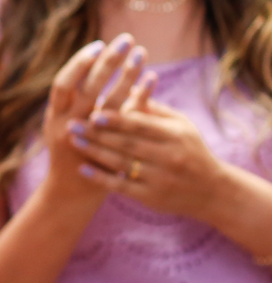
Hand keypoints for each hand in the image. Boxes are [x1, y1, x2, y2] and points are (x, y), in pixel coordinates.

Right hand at [41, 34, 146, 200]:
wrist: (74, 190)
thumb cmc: (71, 147)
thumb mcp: (67, 121)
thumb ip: (78, 98)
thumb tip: (97, 58)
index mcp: (54, 117)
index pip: (62, 85)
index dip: (78, 65)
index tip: (98, 46)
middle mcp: (68, 128)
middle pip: (87, 90)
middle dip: (107, 64)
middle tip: (125, 40)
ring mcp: (89, 141)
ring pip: (110, 104)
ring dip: (127, 76)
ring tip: (142, 53)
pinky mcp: (109, 148)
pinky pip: (128, 120)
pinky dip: (141, 96)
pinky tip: (153, 78)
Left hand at [68, 99, 227, 219]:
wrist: (211, 191)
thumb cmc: (191, 151)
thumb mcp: (181, 126)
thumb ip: (154, 110)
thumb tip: (130, 85)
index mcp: (175, 135)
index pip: (140, 125)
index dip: (116, 119)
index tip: (92, 112)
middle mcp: (168, 156)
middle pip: (126, 143)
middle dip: (97, 134)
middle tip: (72, 125)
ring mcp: (158, 178)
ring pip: (120, 163)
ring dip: (94, 152)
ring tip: (72, 141)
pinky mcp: (150, 197)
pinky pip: (120, 185)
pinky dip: (100, 177)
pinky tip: (82, 169)